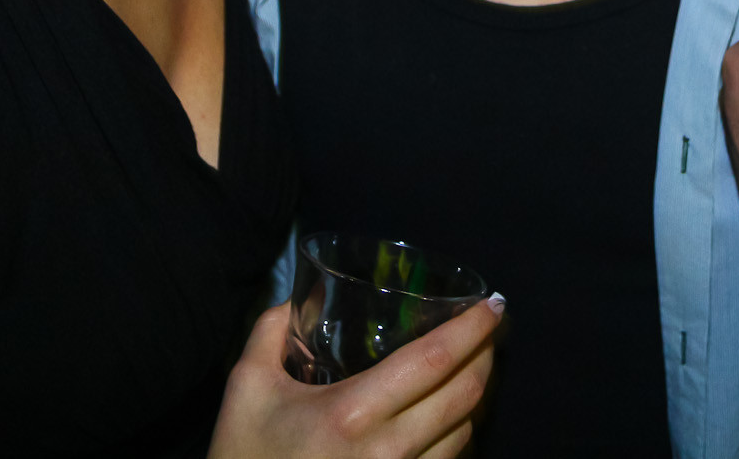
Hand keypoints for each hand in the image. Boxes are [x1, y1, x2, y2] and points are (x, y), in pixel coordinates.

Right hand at [209, 297, 501, 458]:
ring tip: (472, 368)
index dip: (473, 328)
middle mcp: (387, 450)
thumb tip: (297, 296)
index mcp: (352, 412)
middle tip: (487, 330)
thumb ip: (270, 331)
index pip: (434, 360)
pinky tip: (452, 417)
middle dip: (485, 355)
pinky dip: (459, 436)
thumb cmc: (245, 455)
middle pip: (464, 395)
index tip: (493, 304)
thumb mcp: (247, 387)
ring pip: (464, 434)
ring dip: (476, 396)